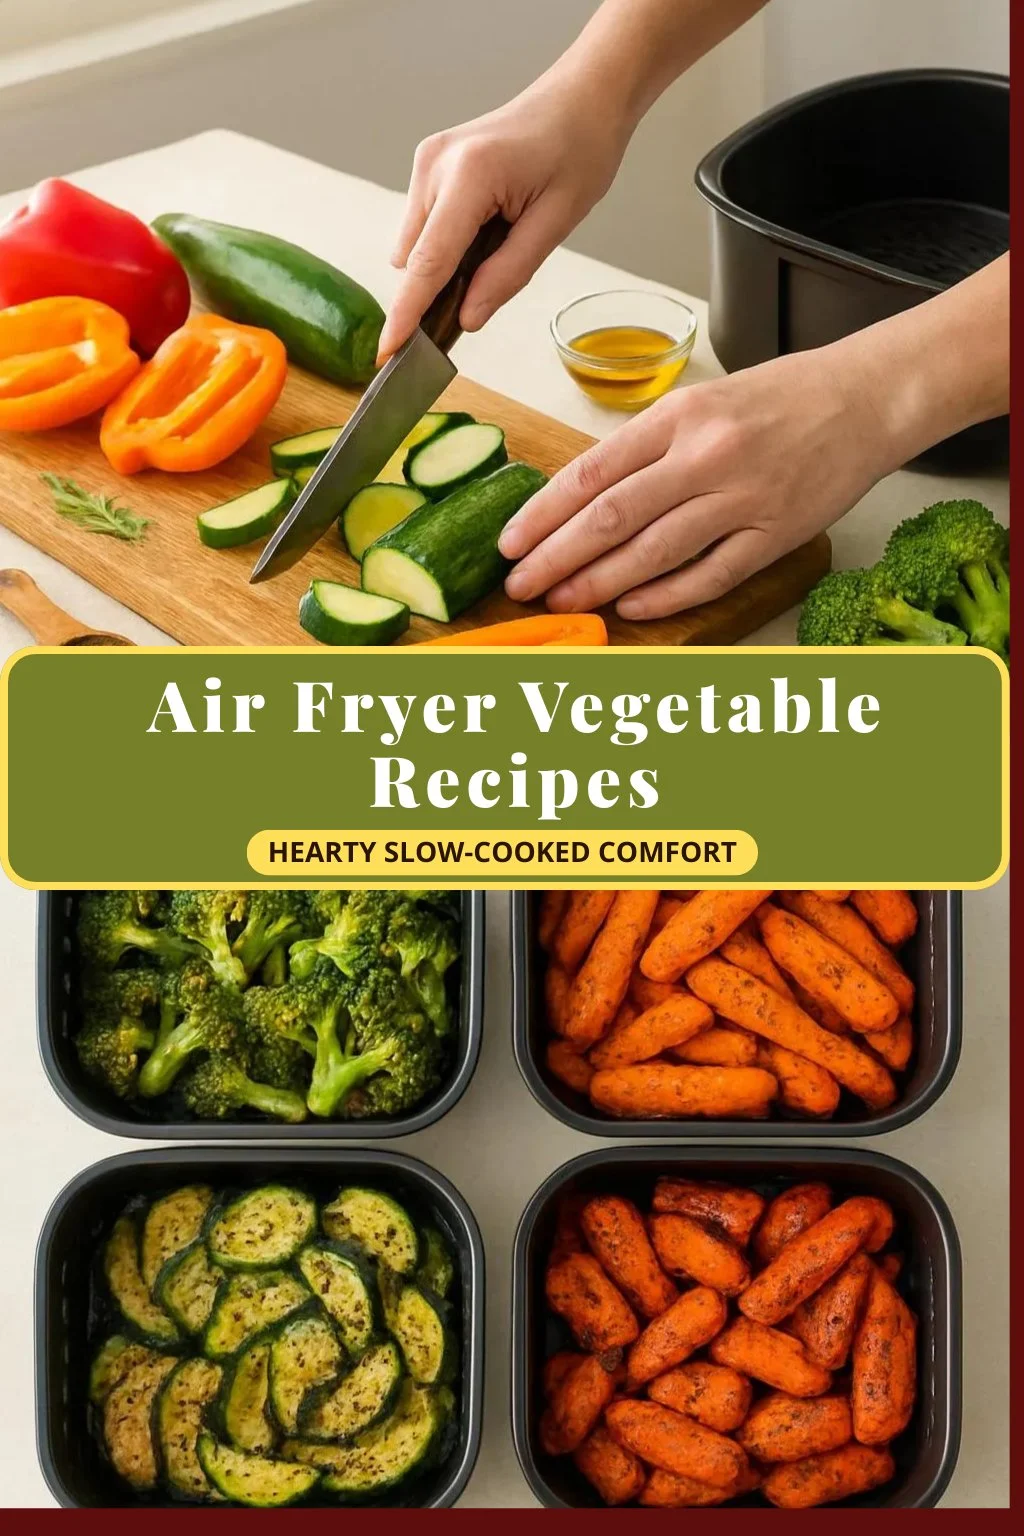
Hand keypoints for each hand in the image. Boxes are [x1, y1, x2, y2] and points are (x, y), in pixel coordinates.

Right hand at [377, 79, 630, 359]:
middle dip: (438, 288)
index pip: (427, 263)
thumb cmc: (579, 151)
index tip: (387, 353)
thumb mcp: (555, 223)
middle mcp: (435, 166)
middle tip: (493, 282)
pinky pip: (424, 225)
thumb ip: (507, 275)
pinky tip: (488, 226)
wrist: (582, 98)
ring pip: (415, 246)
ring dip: (446, 262)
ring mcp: (428, 161)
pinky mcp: (429, 164)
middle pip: (414, 260)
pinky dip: (448, 242)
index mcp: (469, 177)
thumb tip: (466, 319)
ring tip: (500, 239)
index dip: (406, 314)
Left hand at [498, 348, 894, 618]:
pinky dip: (667, 596)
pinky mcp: (776, 534)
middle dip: (556, 557)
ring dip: (600, 583)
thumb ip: (645, 447)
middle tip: (519, 584)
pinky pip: (711, 574)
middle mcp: (705, 457)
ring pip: (654, 552)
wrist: (864, 398)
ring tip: (563, 600)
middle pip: (610, 518)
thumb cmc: (779, 398)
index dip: (542, 515)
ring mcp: (742, 498)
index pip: (590, 473)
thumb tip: (581, 498)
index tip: (510, 543)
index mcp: (677, 418)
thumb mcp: (699, 402)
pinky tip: (631, 609)